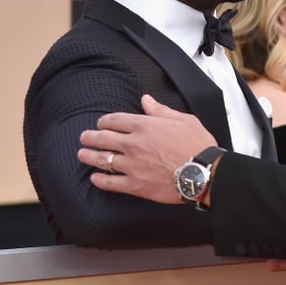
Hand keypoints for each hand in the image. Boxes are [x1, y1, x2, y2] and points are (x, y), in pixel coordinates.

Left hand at [80, 94, 216, 203]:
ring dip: (89, 156)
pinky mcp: (135, 185)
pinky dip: (100, 181)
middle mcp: (134, 144)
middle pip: (103, 138)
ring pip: (103, 160)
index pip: (115, 120)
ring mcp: (132, 165)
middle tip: (84, 137)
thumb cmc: (198, 145)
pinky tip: (95, 178)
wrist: (203, 172)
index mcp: (145, 125)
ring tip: (82, 155)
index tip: (101, 123)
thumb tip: (146, 100)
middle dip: (90, 137)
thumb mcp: (183, 119)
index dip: (105, 121)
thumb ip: (161, 110)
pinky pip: (111, 183)